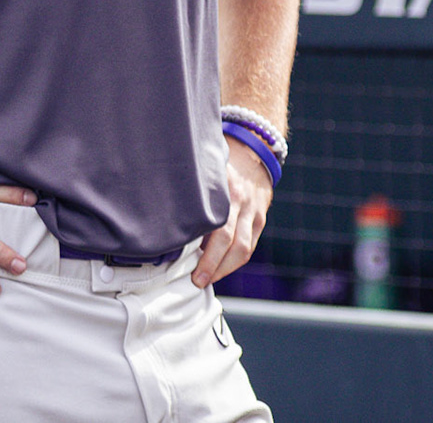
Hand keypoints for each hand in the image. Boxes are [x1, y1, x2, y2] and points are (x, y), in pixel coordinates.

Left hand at [195, 133, 273, 287]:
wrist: (253, 152)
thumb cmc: (219, 165)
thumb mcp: (205, 172)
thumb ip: (194, 196)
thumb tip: (172, 228)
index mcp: (223, 187)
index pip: (217, 227)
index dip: (205, 251)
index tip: (188, 265)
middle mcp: (240, 200)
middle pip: (230, 241)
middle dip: (213, 265)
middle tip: (197, 281)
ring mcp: (253, 211)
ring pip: (243, 248)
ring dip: (225, 268)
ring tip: (208, 279)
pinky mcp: (260, 219)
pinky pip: (249, 246)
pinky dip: (235, 261)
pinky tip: (221, 269)